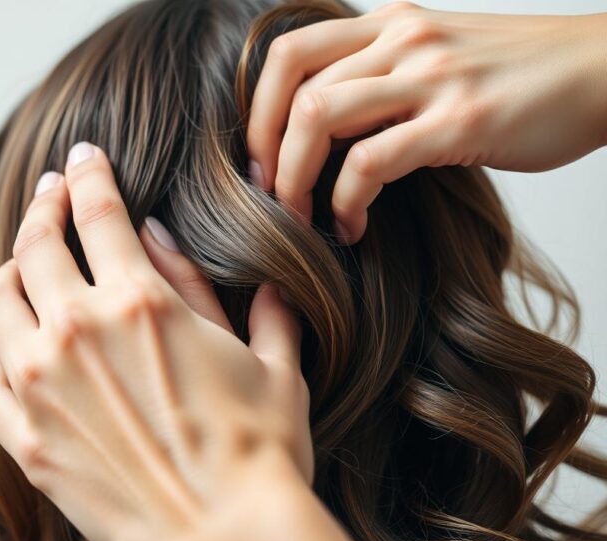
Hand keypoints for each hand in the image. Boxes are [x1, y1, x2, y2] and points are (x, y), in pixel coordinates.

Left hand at [0, 142, 312, 540]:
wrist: (224, 537)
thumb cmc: (258, 450)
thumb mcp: (264, 356)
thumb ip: (218, 289)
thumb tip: (169, 238)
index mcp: (138, 301)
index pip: (98, 210)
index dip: (89, 175)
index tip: (84, 158)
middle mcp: (77, 331)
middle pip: (35, 243)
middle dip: (43, 205)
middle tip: (51, 193)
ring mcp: (40, 384)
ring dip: (10, 269)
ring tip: (24, 263)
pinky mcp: (24, 436)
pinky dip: (4, 354)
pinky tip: (19, 349)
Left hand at [246, 1, 606, 242]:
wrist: (604, 72)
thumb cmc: (519, 76)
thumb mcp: (439, 55)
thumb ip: (382, 77)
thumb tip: (321, 129)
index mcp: (390, 24)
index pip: (291, 52)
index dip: (258, 108)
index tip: (261, 156)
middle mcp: (402, 40)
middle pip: (294, 88)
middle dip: (267, 152)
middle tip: (272, 196)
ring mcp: (430, 77)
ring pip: (319, 117)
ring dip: (296, 178)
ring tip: (304, 217)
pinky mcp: (459, 120)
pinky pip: (372, 162)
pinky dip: (346, 202)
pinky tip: (353, 226)